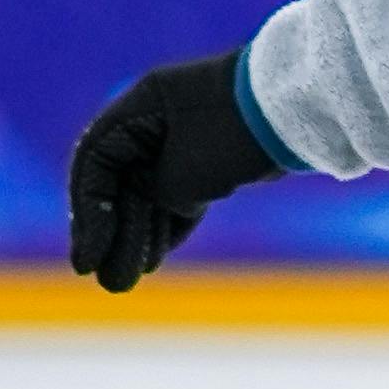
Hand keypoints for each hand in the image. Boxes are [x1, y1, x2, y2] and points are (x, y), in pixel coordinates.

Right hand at [67, 50, 278, 293]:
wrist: (302, 111)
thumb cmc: (238, 135)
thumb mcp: (183, 173)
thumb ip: (155, 193)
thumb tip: (154, 207)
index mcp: (141, 107)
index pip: (96, 163)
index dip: (87, 215)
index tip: (86, 260)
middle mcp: (156, 119)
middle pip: (120, 182)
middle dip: (112, 235)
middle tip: (107, 281)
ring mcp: (185, 138)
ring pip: (149, 192)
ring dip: (137, 236)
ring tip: (126, 281)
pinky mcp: (212, 158)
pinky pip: (178, 194)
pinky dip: (167, 225)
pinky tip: (154, 259)